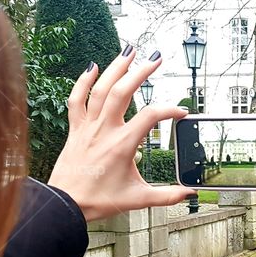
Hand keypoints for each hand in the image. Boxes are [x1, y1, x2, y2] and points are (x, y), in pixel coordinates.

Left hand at [47, 49, 190, 221]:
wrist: (65, 205)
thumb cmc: (99, 201)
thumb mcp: (138, 199)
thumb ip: (167, 196)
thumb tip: (189, 193)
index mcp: (123, 145)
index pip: (151, 117)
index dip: (169, 110)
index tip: (180, 112)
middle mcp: (105, 130)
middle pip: (123, 92)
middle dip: (141, 72)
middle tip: (155, 59)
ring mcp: (88, 127)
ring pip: (100, 89)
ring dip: (115, 68)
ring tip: (129, 51)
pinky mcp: (76, 129)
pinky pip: (76, 99)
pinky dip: (83, 81)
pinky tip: (92, 68)